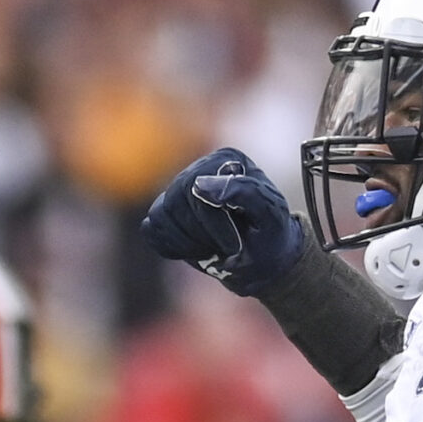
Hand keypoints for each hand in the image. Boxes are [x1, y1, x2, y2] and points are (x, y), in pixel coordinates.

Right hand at [140, 148, 309, 295]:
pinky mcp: (166, 212)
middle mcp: (199, 169)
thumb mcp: (271, 216)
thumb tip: (200, 184)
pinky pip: (151, 229)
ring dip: (187, 243)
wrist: (263, 261)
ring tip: (213, 250)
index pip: (197, 187)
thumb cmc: (270, 237)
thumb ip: (245, 192)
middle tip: (226, 250)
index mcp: (227, 160)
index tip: (234, 246)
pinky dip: (172, 247)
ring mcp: (178, 190)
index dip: (212, 223)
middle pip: (175, 202)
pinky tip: (197, 250)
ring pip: (160, 216)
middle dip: (200, 235)